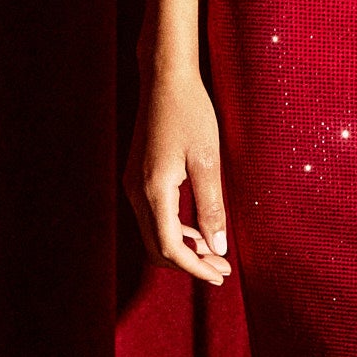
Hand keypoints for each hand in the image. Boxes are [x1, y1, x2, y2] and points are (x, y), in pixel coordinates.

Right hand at [126, 60, 230, 285]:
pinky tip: (199, 229)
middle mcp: (136, 192)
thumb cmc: (190, 114)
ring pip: (154, 234)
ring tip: (215, 253)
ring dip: (183, 248)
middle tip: (223, 269)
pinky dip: (175, 230)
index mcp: (154, 191)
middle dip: (190, 263)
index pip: (170, 247)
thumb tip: (217, 247)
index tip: (220, 276)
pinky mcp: (138, 177)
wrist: (165, 80)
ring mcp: (134, 185)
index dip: (195, 268)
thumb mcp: (208, 161)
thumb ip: (212, 206)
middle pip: (157, 248)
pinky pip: (153, 217)